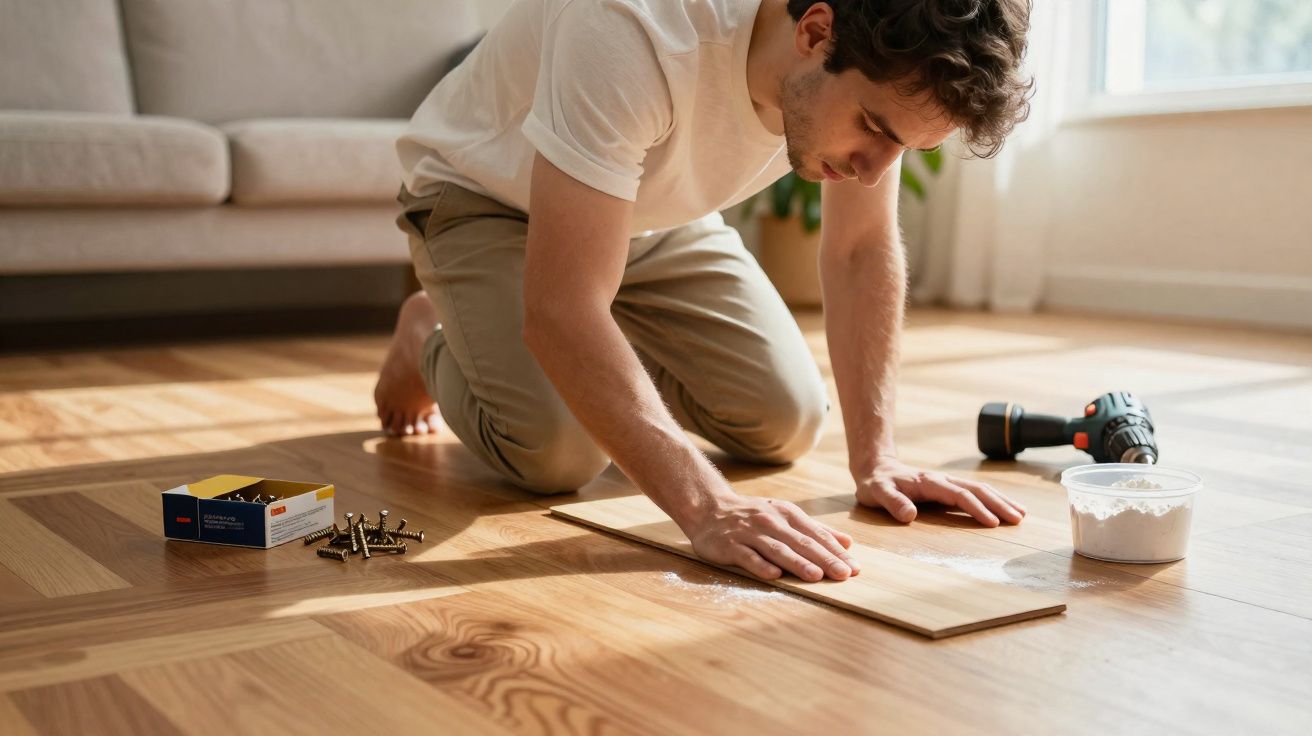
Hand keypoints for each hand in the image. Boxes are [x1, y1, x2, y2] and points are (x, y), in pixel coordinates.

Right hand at [682, 494, 859, 582]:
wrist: (709, 509)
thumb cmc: (753, 516)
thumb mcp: (785, 516)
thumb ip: (816, 530)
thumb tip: (848, 543)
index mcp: (786, 513)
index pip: (816, 534)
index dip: (835, 551)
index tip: (854, 568)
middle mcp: (770, 522)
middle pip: (801, 542)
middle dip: (824, 558)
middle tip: (843, 574)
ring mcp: (749, 533)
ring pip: (777, 549)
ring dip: (797, 562)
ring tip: (816, 575)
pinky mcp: (730, 545)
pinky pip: (747, 556)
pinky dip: (760, 565)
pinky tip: (774, 575)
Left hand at [855, 456, 1025, 526]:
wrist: (876, 467)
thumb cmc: (876, 484)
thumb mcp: (877, 493)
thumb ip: (892, 502)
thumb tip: (910, 515)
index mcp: (929, 483)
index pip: (958, 495)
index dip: (976, 508)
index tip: (993, 522)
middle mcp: (942, 480)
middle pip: (976, 490)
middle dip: (998, 503)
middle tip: (1019, 518)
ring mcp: (946, 482)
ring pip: (979, 489)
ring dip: (1000, 500)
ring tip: (1021, 513)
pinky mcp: (948, 487)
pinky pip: (974, 492)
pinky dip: (992, 498)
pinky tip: (1005, 507)